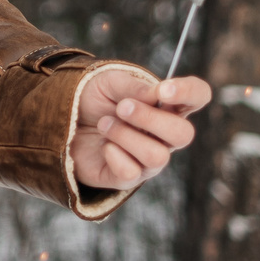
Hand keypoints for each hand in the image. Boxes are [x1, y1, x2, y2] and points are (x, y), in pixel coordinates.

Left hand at [69, 64, 210, 188]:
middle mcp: (164, 135)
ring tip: (104, 124)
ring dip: (125, 136)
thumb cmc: (92, 99)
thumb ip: (135, 87)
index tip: (164, 90)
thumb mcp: (109, 82)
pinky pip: (131, 173)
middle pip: (183, 134)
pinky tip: (103, 146)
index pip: (198, 96)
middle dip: (150, 119)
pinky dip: (114, 155)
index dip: (189, 92)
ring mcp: (148, 159)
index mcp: (166, 105)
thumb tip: (158, 94)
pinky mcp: (128, 178)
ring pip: (157, 156)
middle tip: (121, 107)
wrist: (62, 120)